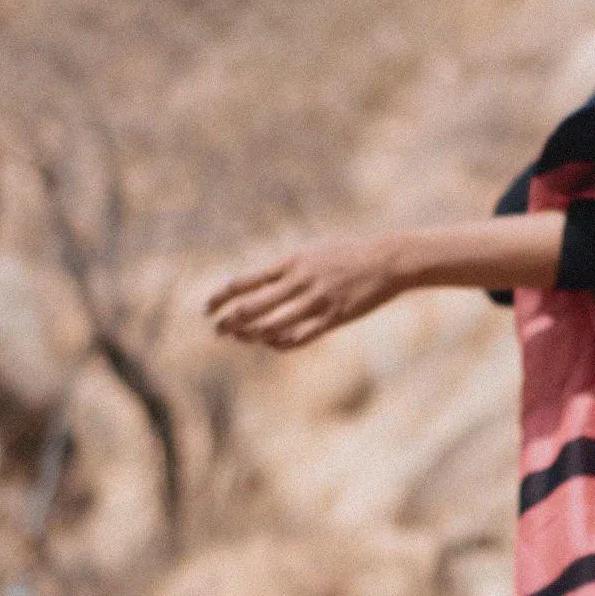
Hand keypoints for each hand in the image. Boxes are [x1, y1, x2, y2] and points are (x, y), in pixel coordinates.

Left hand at [204, 232, 409, 349]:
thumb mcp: (312, 251)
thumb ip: (286, 267)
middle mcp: (299, 281)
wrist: (387, 261)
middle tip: (216, 329)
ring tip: (239, 338)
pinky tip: (269, 343)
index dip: (220, 297)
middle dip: (228, 321)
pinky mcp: (333, 318)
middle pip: (251, 307)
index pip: (244, 281)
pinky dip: (279, 343)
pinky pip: (299, 338)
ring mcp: (316, 301)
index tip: (207, 308)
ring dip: (250, 335)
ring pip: (271, 327)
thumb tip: (257, 281)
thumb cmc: (348, 254)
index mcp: (291, 262)